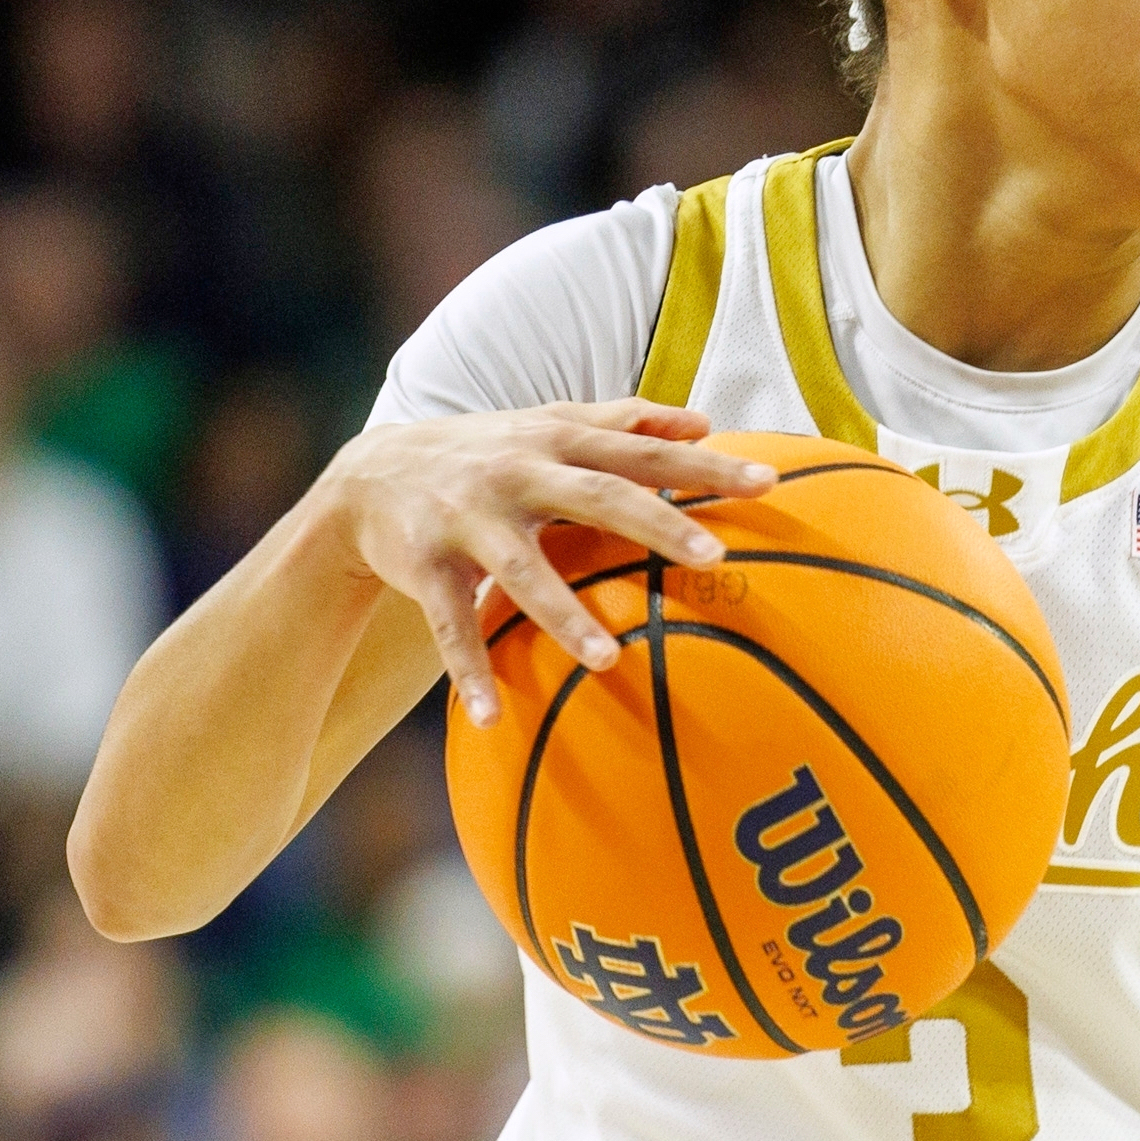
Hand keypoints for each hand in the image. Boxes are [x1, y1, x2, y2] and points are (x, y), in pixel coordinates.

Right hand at [322, 400, 774, 723]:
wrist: (371, 473)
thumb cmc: (487, 453)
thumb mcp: (548, 426)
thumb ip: (624, 422)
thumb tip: (705, 422)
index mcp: (554, 439)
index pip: (640, 450)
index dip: (703, 465)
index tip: (768, 485)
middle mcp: (514, 472)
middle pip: (595, 495)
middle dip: (655, 523)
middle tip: (713, 557)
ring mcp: (467, 519)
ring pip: (520, 569)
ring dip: (561, 614)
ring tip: (607, 659)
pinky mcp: (425, 567)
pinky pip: (450, 627)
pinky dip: (468, 672)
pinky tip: (490, 719)